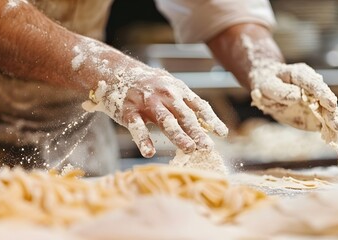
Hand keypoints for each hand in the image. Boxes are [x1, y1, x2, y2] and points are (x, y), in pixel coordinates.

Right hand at [83, 67, 227, 157]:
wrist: (115, 72)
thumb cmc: (148, 85)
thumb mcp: (169, 88)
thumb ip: (186, 104)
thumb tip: (208, 124)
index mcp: (177, 90)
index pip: (198, 106)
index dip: (211, 119)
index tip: (222, 134)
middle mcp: (165, 95)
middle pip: (184, 115)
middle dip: (197, 131)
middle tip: (207, 147)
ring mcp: (146, 103)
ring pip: (165, 121)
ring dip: (178, 135)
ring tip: (189, 149)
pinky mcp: (128, 111)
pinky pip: (137, 127)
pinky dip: (143, 140)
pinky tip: (149, 153)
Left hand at [250, 62, 337, 132]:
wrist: (268, 88)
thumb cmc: (267, 84)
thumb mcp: (267, 85)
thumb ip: (280, 91)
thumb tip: (297, 96)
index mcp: (301, 75)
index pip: (313, 83)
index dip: (323, 94)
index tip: (331, 104)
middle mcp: (312, 87)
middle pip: (325, 99)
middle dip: (332, 112)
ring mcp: (315, 101)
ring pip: (328, 110)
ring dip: (337, 121)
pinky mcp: (315, 113)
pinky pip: (324, 121)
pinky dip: (332, 128)